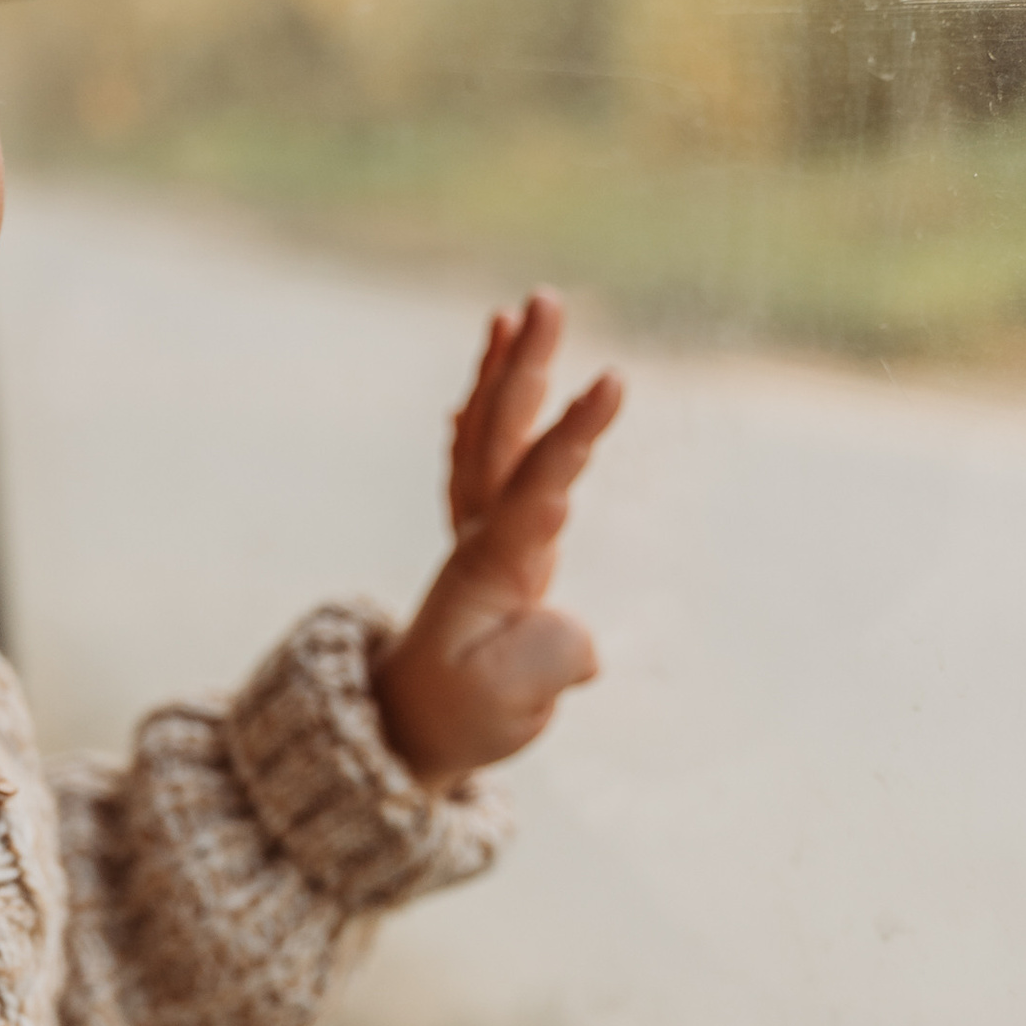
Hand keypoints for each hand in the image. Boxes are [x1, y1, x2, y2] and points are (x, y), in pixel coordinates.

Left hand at [372, 290, 619, 788]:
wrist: (411, 726)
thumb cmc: (465, 715)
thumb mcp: (509, 707)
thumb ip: (545, 665)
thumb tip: (579, 642)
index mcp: (494, 567)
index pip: (538, 487)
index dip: (573, 434)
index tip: (614, 379)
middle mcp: (481, 536)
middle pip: (501, 437)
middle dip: (526, 366)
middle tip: (547, 299)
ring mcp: (479, 534)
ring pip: (488, 438)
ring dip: (504, 374)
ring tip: (515, 311)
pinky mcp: (486, 544)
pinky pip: (480, 464)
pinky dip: (484, 415)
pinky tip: (486, 383)